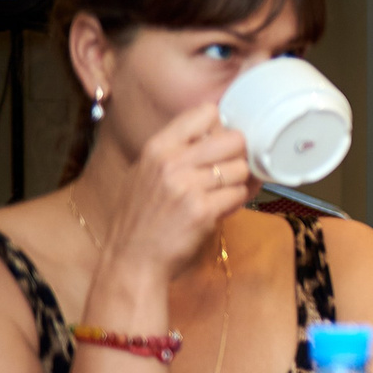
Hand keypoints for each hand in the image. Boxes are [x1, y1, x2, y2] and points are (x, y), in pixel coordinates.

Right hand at [97, 102, 252, 279]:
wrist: (131, 259)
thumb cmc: (141, 218)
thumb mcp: (146, 172)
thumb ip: (176, 152)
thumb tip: (217, 135)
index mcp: (157, 147)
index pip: (205, 113)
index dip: (222, 126)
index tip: (222, 141)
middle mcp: (171, 162)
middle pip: (233, 138)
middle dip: (239, 155)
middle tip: (232, 169)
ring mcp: (187, 186)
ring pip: (241, 168)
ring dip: (240, 182)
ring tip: (224, 193)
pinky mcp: (202, 210)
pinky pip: (240, 194)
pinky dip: (237, 202)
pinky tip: (223, 208)